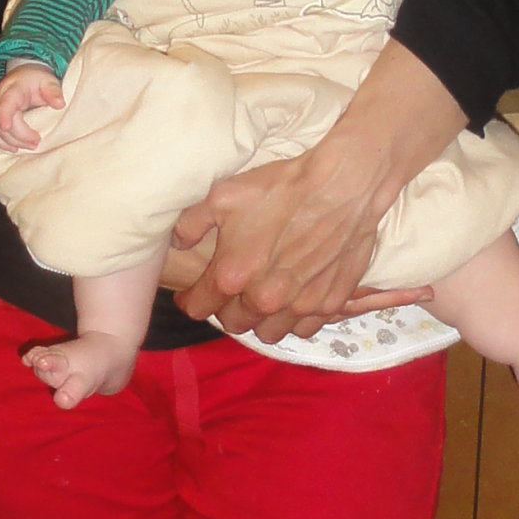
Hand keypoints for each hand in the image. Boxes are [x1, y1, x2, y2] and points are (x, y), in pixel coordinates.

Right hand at [0, 60, 64, 150]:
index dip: (4, 116)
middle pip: (1, 122)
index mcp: (12, 90)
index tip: (7, 127)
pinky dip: (2, 143)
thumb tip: (60, 104)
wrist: (24, 75)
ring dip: (11, 142)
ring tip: (30, 146)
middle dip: (18, 136)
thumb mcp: (48, 81)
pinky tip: (14, 149)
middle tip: (36, 142)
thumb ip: (53, 91)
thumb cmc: (36, 80)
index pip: (5, 104)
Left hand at [169, 157, 433, 340]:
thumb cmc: (281, 187)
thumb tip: (177, 243)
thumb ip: (191, 224)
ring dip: (261, 319)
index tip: (192, 293)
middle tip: (232, 292)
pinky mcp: (330, 303)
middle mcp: (265, 299)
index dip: (190, 300)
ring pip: (270, 332)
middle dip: (227, 310)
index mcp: (233, 275)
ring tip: (263, 300)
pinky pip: (306, 327)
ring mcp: (300, 305)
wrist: (341, 185)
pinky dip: (296, 319)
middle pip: (234, 324)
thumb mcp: (222, 195)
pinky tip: (294, 300)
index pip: (199, 308)